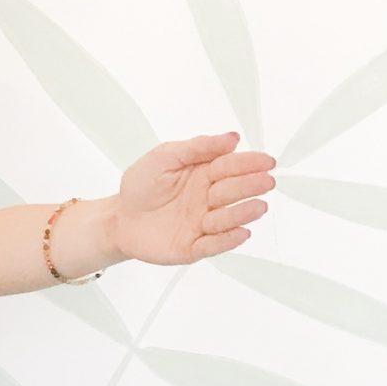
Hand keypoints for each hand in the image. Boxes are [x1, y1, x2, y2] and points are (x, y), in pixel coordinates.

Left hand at [113, 132, 275, 266]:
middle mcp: (208, 199)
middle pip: (233, 192)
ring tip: (257, 206)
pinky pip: (213, 245)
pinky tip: (241, 232)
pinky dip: (227, 240)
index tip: (267, 161)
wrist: (119, 218)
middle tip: (266, 182)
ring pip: (227, 219)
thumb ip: (196, 147)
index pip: (231, 167)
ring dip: (243, 213)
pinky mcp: (193, 247)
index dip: (250, 164)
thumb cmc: (141, 186)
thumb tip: (231, 138)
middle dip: (250, 186)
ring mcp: (203, 224)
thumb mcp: (164, 156)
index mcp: (205, 174)